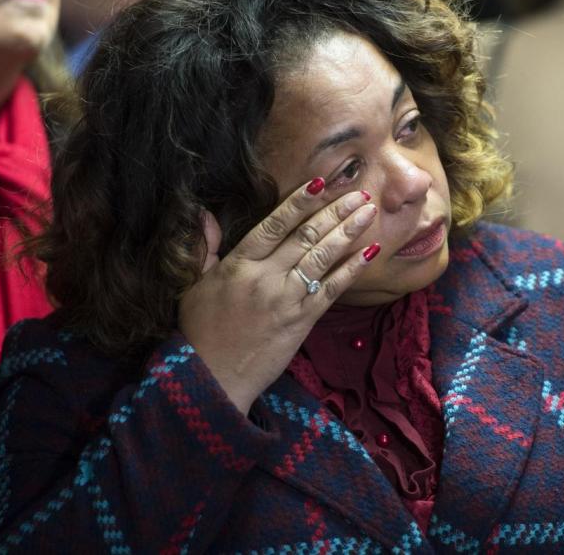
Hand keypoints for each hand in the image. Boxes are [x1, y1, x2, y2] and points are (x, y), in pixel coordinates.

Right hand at [178, 179, 379, 414]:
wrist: (212, 379)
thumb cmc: (199, 332)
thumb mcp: (194, 285)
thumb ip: (204, 248)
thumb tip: (203, 214)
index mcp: (238, 264)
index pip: (274, 224)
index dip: (299, 202)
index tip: (320, 182)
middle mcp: (265, 277)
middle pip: (306, 235)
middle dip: (335, 210)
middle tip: (359, 193)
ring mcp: (286, 299)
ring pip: (323, 256)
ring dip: (349, 231)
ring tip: (368, 212)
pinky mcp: (302, 321)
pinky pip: (332, 288)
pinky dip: (352, 268)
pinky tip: (370, 251)